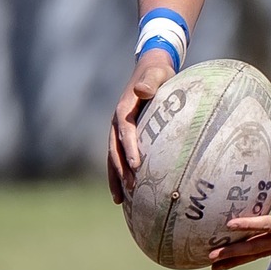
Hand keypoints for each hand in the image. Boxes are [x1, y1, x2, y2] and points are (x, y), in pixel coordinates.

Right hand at [106, 50, 180, 203]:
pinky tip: (126, 193)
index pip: (125, 132)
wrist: (150, 68)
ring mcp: (118, 130)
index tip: (136, 166)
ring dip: (116, 178)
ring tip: (120, 200)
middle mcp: (117, 122)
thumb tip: (142, 91)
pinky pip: (118, 157)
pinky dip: (119, 174)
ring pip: (113, 158)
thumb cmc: (158, 72)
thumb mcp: (156, 73)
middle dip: (121, 171)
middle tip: (131, 190)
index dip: (129, 149)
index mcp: (124, 109)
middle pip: (114, 150)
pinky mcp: (123, 136)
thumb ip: (150, 82)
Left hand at [209, 156, 270, 269]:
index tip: (228, 224)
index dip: (247, 223)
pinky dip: (250, 254)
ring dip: (236, 260)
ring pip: (257, 254)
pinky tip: (238, 257)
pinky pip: (265, 251)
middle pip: (255, 247)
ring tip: (215, 267)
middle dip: (232, 252)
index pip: (266, 224)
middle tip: (210, 256)